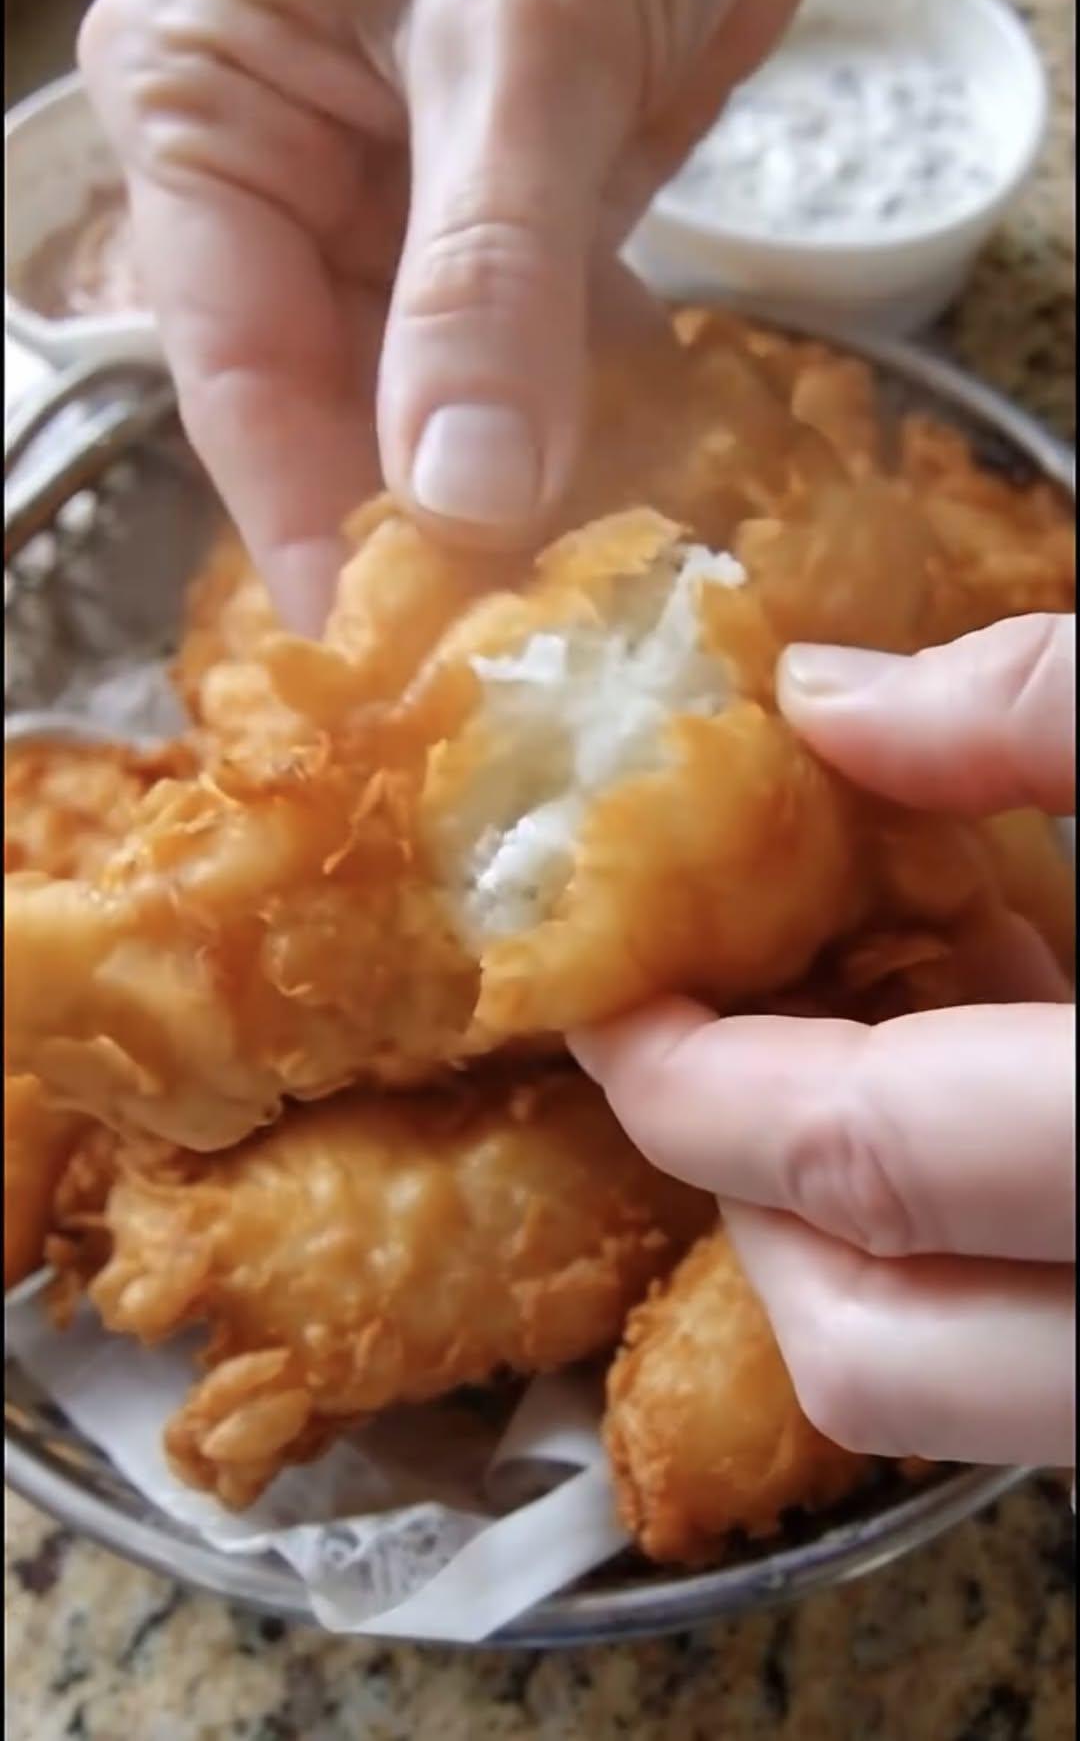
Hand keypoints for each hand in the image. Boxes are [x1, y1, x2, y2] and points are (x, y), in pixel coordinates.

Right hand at [78, 0, 827, 629]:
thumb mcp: (524, 44)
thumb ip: (486, 276)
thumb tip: (461, 496)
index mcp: (204, 101)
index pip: (234, 354)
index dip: (305, 507)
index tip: (371, 647)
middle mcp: (270, 165)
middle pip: (323, 392)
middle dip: (414, 511)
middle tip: (492, 650)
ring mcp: (379, 201)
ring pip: (422, 392)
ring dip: (503, 483)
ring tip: (568, 595)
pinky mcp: (485, 224)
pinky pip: (512, 356)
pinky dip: (567, 419)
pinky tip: (621, 496)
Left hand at [574, 613, 1076, 1467]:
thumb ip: (1043, 712)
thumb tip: (823, 699)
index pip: (867, 1159)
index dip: (699, 1079)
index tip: (612, 995)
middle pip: (878, 1358)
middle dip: (756, 1210)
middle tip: (734, 1062)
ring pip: (956, 1395)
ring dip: (869, 1243)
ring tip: (889, 1052)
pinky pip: (1036, 1356)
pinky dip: (979, 1249)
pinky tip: (1011, 1074)